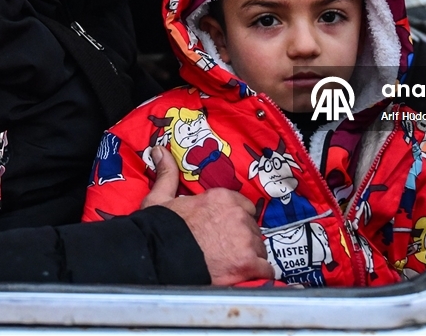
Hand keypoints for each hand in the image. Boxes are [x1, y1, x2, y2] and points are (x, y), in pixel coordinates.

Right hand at [142, 146, 273, 285]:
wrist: (160, 258)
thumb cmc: (161, 230)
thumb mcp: (160, 198)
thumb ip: (167, 174)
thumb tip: (161, 150)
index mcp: (221, 198)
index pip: (245, 207)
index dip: (237, 219)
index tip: (227, 229)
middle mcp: (238, 216)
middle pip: (252, 228)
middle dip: (243, 238)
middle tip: (227, 249)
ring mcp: (245, 241)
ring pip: (259, 248)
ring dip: (250, 256)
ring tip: (233, 264)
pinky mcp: (248, 264)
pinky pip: (265, 268)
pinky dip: (258, 273)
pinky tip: (246, 275)